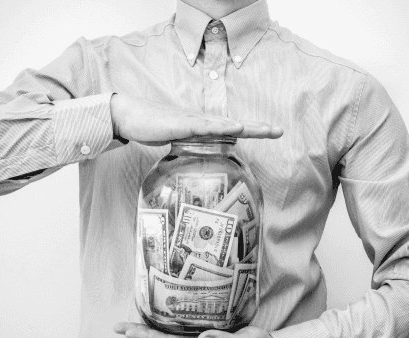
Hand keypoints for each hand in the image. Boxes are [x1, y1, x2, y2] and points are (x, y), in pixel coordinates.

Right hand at [110, 94, 282, 145]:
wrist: (130, 116)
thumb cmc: (152, 126)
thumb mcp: (176, 138)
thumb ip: (190, 143)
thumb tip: (202, 151)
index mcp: (201, 126)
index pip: (230, 129)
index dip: (250, 131)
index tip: (268, 134)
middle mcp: (201, 121)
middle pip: (234, 124)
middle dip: (257, 128)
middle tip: (278, 131)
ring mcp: (192, 121)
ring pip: (225, 124)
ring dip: (247, 126)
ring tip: (266, 129)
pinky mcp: (181, 124)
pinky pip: (205, 126)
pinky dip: (222, 127)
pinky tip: (236, 128)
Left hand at [114, 322, 280, 337]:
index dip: (145, 335)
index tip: (125, 331)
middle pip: (162, 336)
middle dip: (140, 331)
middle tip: (117, 325)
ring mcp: (201, 335)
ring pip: (171, 329)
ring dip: (152, 324)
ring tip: (135, 312)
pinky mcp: (209, 328)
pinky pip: (184, 322)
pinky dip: (171, 316)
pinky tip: (167, 308)